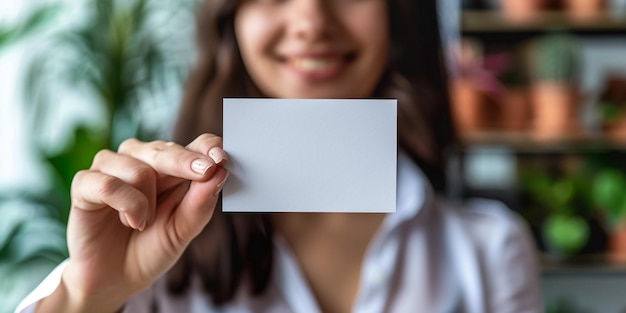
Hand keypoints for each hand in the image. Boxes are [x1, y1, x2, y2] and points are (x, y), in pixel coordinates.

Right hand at [50, 134, 227, 310]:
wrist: (115, 280)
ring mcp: (112, 168)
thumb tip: (220, 172)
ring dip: (147, 201)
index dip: (208, 147)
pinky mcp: (85, 184)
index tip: (221, 158)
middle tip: (205, 171)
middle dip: (186, 162)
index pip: (194, 145)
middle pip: (166, 149)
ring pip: (139, 168)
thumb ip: (200, 203)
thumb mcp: (183, 230)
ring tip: (144, 223)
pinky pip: (108, 183)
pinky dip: (126, 205)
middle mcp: (142, 159)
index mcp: (172, 167)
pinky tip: (130, 222)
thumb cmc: (152, 249)